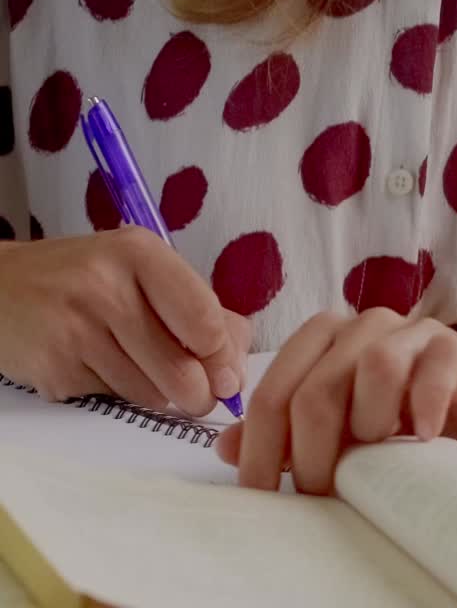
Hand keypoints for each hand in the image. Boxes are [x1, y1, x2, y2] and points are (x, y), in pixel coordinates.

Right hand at [0, 228, 251, 414]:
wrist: (0, 287)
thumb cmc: (84, 276)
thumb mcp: (139, 268)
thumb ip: (193, 304)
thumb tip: (238, 358)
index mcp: (139, 252)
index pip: (203, 318)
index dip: (224, 357)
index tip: (227, 373)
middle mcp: (108, 288)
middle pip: (181, 371)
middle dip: (198, 393)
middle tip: (195, 391)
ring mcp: (77, 332)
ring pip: (150, 394)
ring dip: (157, 393)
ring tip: (139, 364)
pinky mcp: (55, 371)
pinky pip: (113, 399)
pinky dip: (116, 391)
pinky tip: (98, 363)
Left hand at [216, 309, 456, 494]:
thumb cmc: (396, 430)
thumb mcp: (333, 437)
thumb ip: (284, 435)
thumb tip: (225, 447)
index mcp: (322, 340)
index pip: (274, 389)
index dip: (262, 447)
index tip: (262, 498)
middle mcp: (362, 327)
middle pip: (319, 386)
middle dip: (313, 453)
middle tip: (322, 495)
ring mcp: (412, 332)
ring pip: (375, 366)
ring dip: (370, 426)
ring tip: (378, 458)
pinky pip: (435, 368)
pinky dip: (424, 408)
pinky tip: (422, 440)